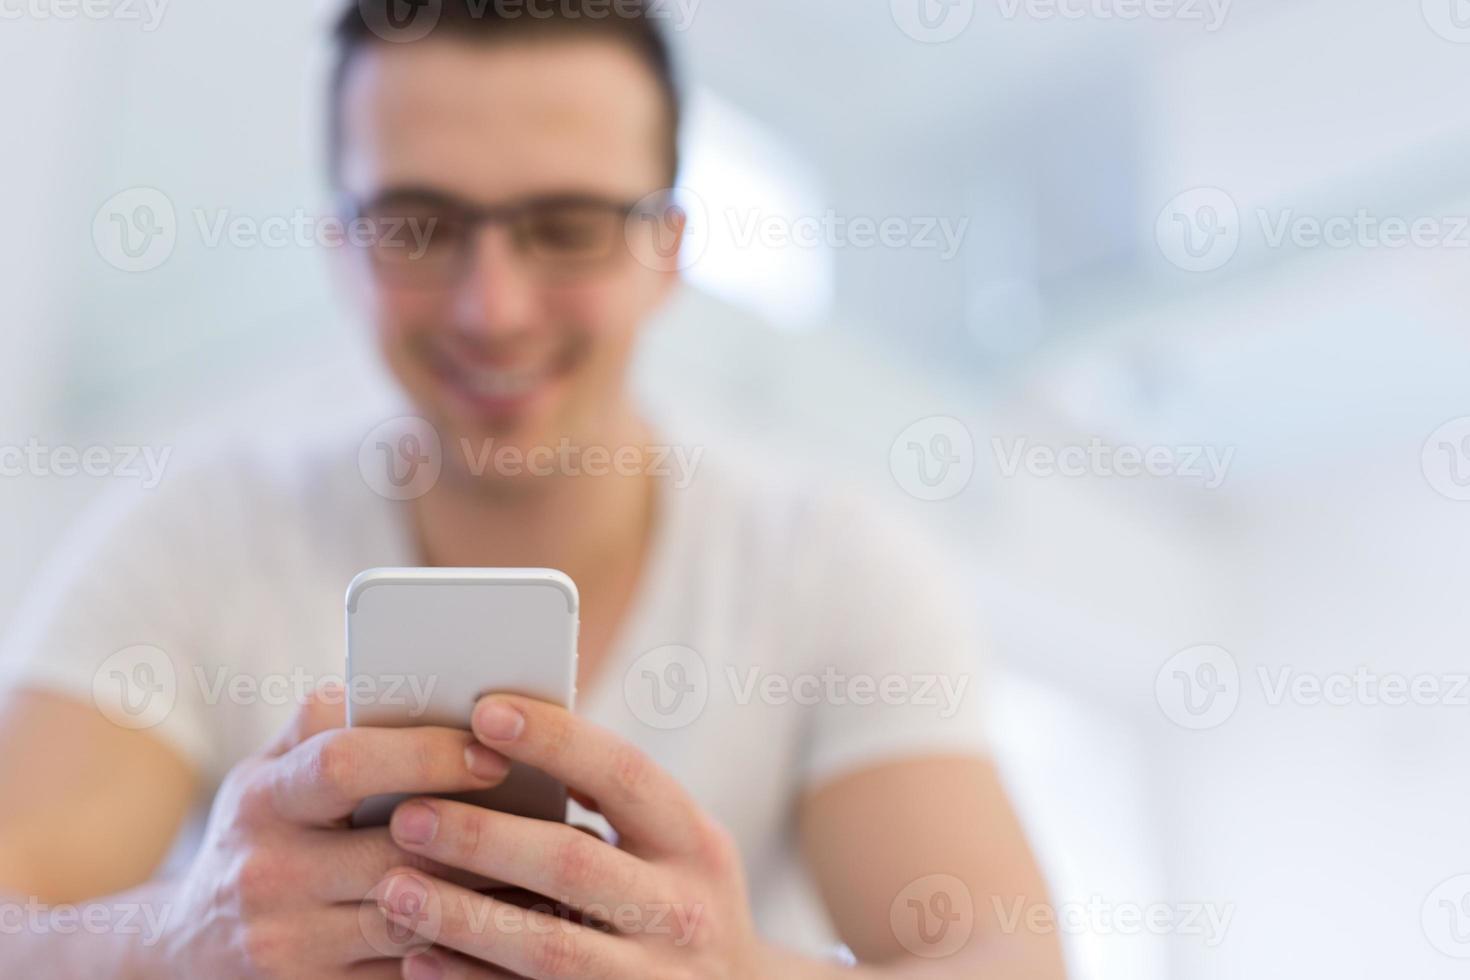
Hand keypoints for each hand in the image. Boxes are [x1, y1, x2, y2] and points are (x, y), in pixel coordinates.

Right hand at [150, 686, 514, 978]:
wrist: (188, 949)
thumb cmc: (261, 832)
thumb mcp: (269, 770)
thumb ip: (328, 722)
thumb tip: (411, 680)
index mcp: (262, 798)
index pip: (343, 764)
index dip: (425, 755)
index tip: (494, 752)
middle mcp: (267, 875)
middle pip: (393, 854)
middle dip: (478, 837)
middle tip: (550, 818)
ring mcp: (288, 946)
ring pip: (412, 922)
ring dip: (485, 898)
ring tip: (548, 870)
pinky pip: (408, 974)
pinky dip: (465, 952)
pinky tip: (512, 928)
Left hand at [372, 694, 784, 979]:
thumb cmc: (671, 897)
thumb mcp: (670, 844)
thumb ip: (610, 801)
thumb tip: (499, 732)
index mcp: (694, 841)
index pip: (622, 774)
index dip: (554, 739)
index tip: (483, 712)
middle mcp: (682, 910)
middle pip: (572, 862)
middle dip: (483, 836)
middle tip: (407, 815)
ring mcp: (651, 978)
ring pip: (546, 947)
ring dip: (462, 916)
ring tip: (393, 888)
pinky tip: (416, 960)